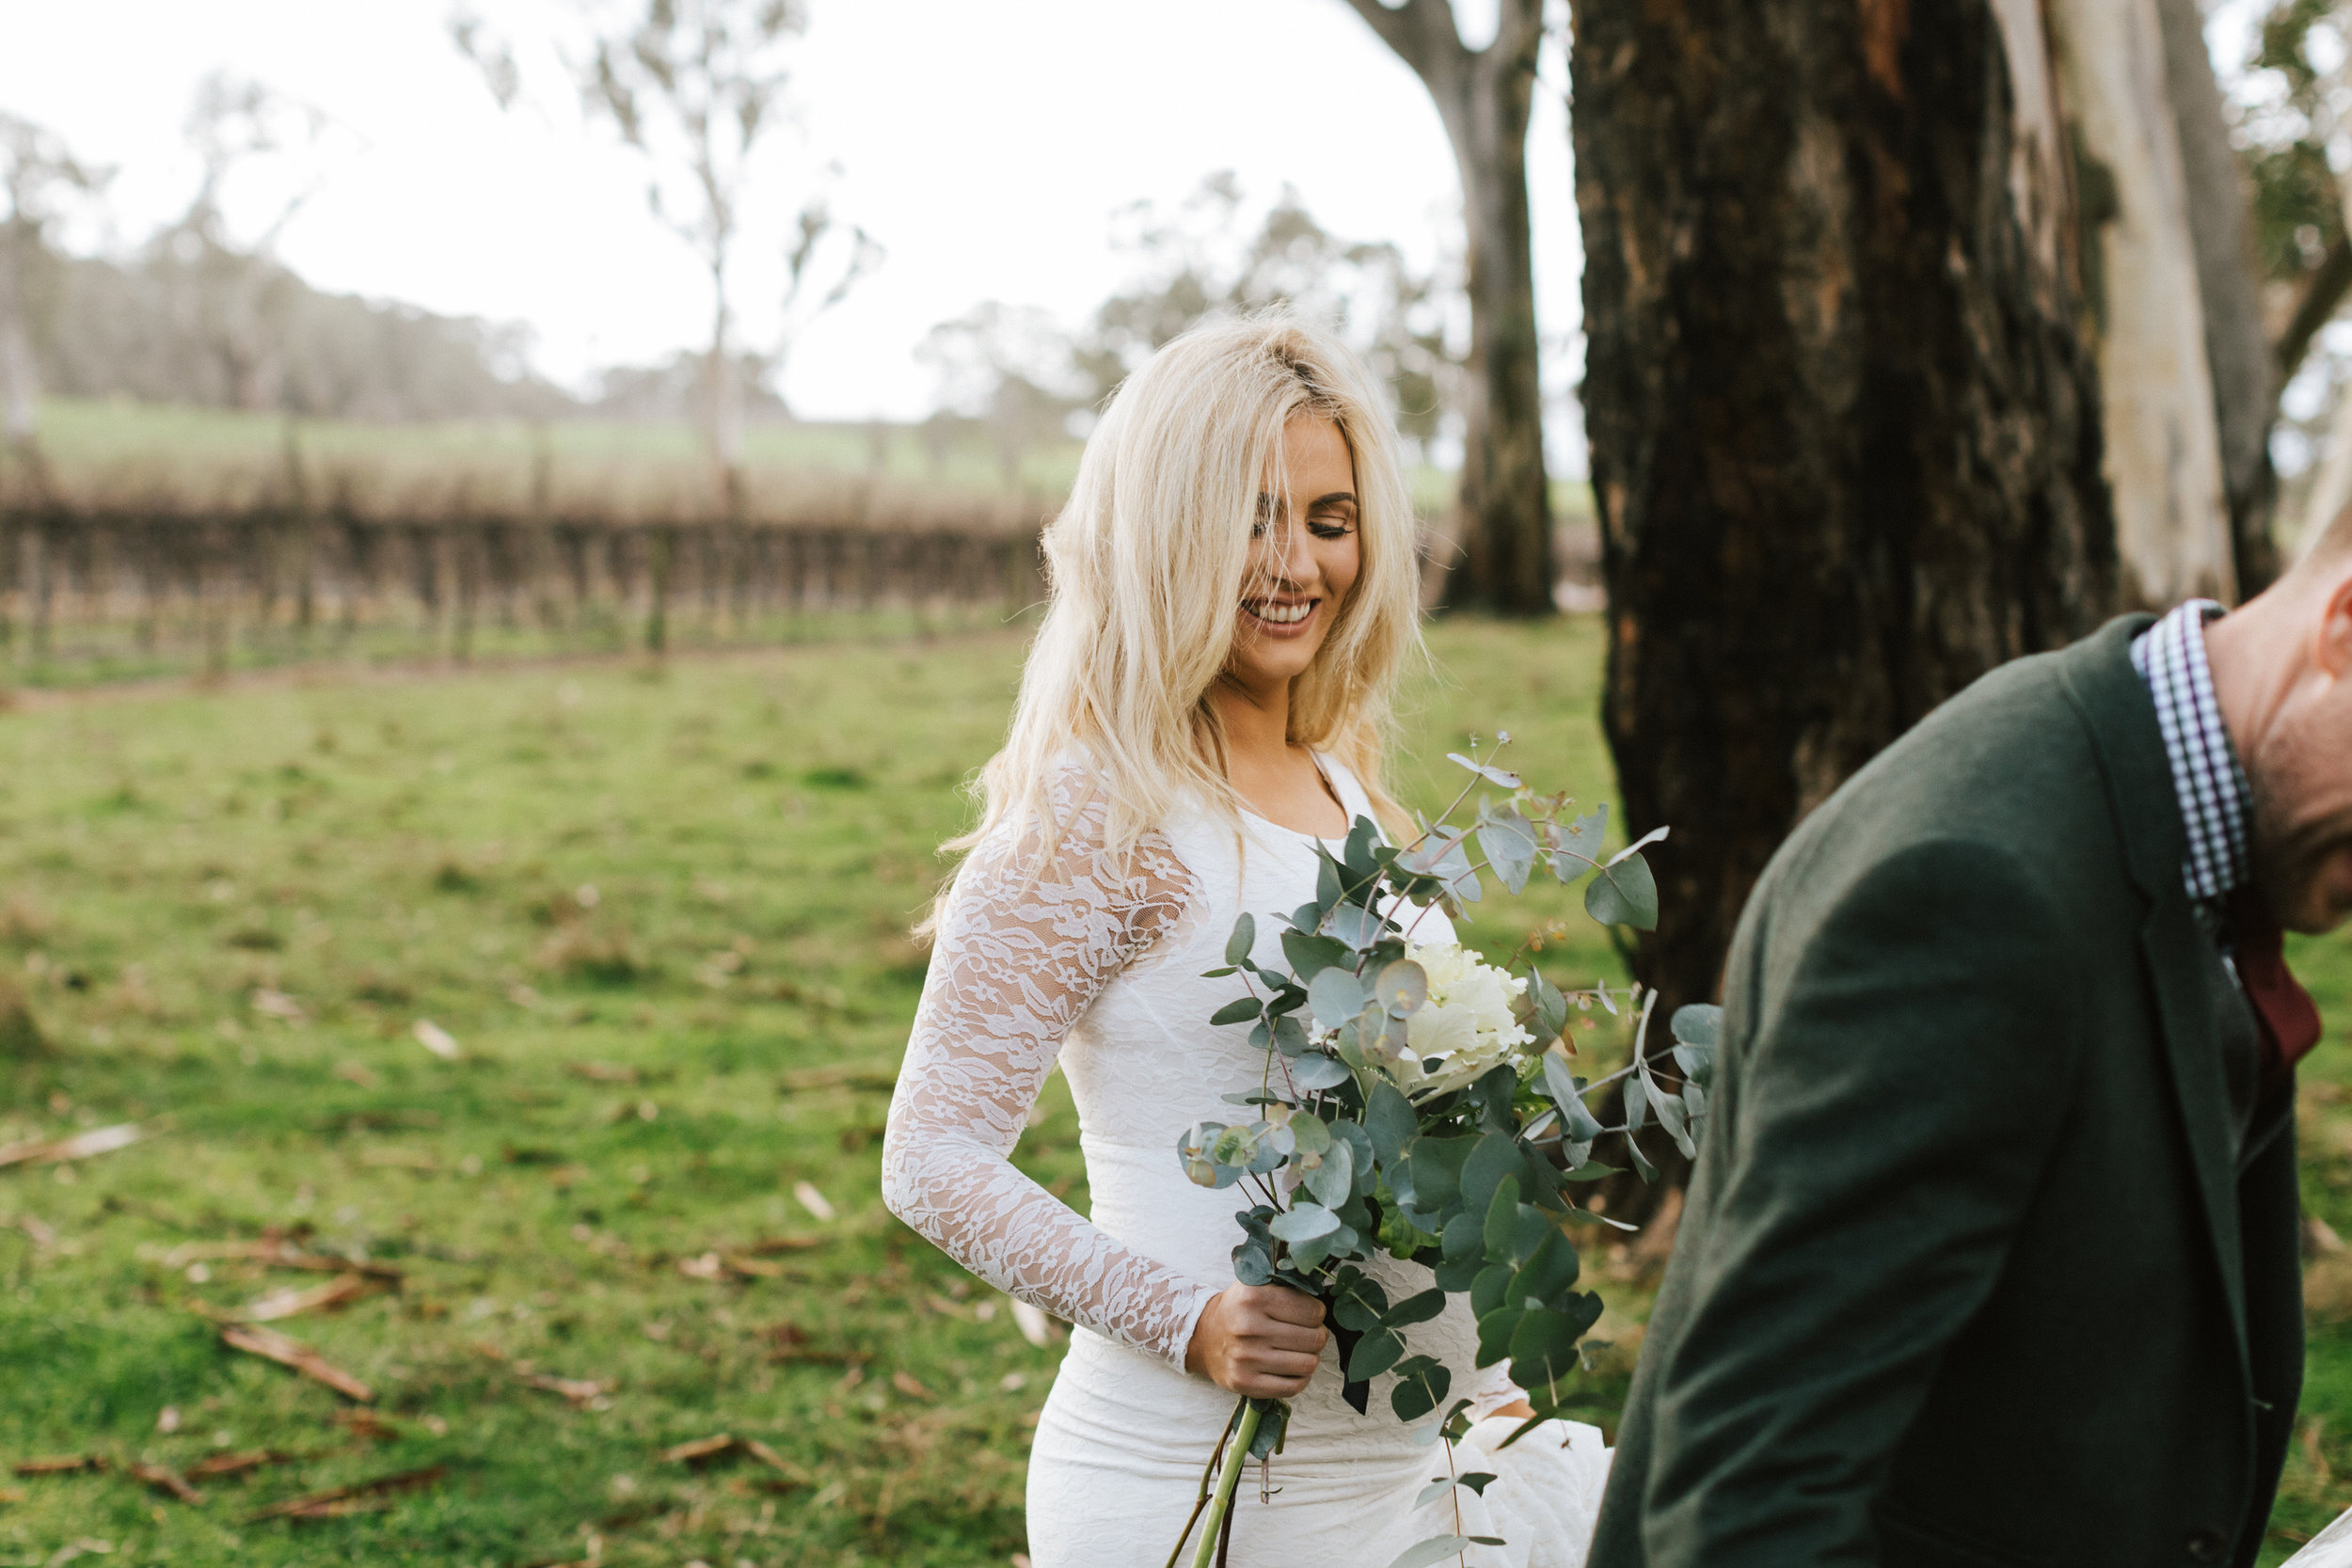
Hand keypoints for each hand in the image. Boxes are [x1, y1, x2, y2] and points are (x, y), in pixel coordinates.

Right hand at [1184, 1283, 1327, 1396]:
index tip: (1309, 1315)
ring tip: (1298, 1350)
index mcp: (1254, 1297)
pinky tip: (1291, 1368)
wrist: (1203, 1337)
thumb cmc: (1240, 1310)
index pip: (1313, 1311)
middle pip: (1314, 1339)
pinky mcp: (1245, 1383)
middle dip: (1316, 1336)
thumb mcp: (1257, 1285)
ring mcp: (1246, 1358)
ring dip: (1309, 1358)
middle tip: (1306, 1334)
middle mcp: (1248, 1327)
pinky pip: (1293, 1387)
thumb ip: (1288, 1285)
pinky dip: (1300, 1379)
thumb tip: (1325, 1296)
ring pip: (1308, 1364)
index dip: (1317, 1314)